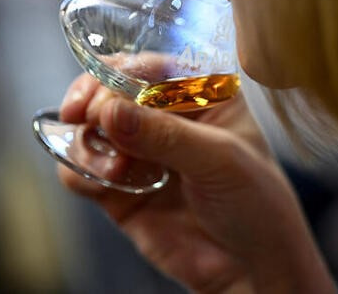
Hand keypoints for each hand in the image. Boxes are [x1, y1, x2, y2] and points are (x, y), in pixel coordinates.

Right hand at [58, 74, 334, 292]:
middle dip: (93, 104)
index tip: (97, 98)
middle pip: (109, 91)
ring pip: (89, 129)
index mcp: (199, 94)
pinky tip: (103, 183)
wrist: (252, 269)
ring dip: (89, 144)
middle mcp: (165, 117)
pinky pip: (81, 169)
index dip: (116, 75)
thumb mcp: (220, 160)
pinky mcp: (120, 188)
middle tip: (88, 120)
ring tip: (115, 170)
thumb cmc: (257, 203)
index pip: (149, 67)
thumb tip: (111, 111)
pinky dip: (79, 171)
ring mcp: (140, 152)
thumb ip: (165, 136)